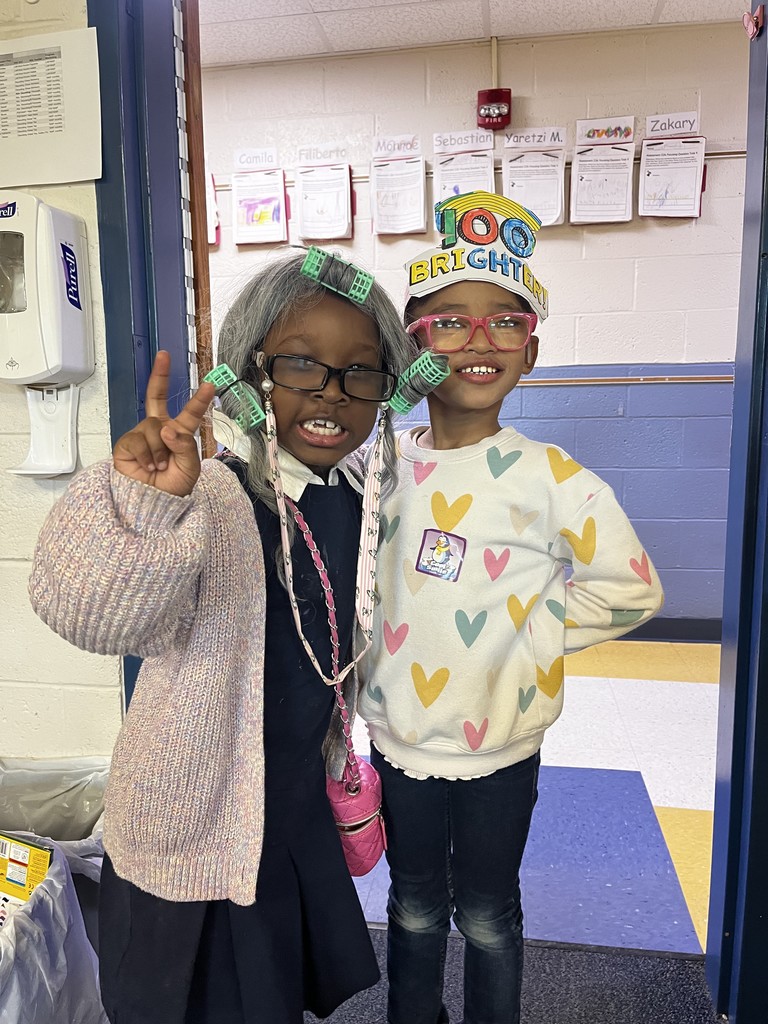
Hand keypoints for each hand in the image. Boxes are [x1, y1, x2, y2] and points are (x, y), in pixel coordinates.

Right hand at [112, 351, 216, 495]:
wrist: (153, 505)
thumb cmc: (173, 488)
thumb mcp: (189, 468)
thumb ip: (184, 446)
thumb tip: (167, 428)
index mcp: (179, 434)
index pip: (189, 412)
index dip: (198, 398)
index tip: (210, 383)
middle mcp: (159, 430)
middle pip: (156, 397)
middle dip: (159, 375)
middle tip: (164, 356)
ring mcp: (141, 435)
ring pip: (152, 427)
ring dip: (160, 450)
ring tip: (160, 467)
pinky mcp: (125, 444)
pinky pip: (137, 440)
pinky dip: (146, 455)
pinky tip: (147, 467)